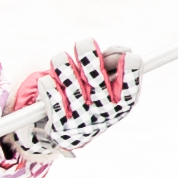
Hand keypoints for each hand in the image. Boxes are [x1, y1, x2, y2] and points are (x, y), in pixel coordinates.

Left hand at [10, 41, 142, 157]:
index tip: (126, 54)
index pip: (130, 85)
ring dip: (63, 65)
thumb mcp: (107, 84)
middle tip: (83, 43)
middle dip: (88, 56)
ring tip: (60, 60)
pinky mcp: (60, 123)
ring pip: (70, 82)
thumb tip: (124, 51)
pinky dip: (48, 84)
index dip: (129, 68)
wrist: (68, 133)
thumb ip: (114, 64)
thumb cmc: (92, 99)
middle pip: (97, 78)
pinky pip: (52, 96)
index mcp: (121, 104)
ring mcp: (82, 118)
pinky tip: (46, 81)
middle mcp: (104, 112)